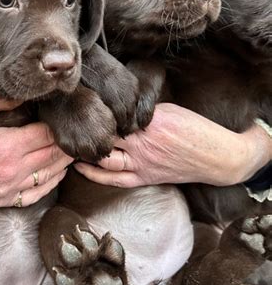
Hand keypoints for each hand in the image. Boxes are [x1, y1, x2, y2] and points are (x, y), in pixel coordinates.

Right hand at [0, 92, 72, 206]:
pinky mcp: (6, 199)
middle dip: (64, 146)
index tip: (60, 122)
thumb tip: (20, 95)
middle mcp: (13, 169)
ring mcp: (10, 187)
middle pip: (52, 155)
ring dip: (63, 164)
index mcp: (7, 145)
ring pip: (49, 175)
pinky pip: (37, 194)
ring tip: (70, 153)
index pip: (45, 136)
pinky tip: (57, 174)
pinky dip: (52, 183)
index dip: (56, 128)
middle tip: (73, 137)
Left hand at [74, 103, 270, 187]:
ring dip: (86, 152)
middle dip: (86, 131)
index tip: (80, 104)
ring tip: (69, 145)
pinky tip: (80, 168)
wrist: (217, 157)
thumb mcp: (169, 110)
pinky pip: (114, 179)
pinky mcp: (144, 178)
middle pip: (104, 136)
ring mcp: (141, 163)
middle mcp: (141, 143)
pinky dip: (95, 174)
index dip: (95, 110)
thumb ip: (142, 110)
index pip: (113, 115)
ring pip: (104, 159)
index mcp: (148, 122)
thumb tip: (118, 107)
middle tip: (69, 125)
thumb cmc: (195, 129)